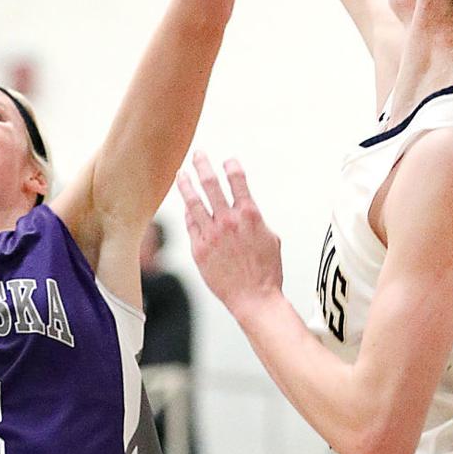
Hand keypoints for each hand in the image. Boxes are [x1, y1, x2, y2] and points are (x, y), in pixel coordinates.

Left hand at [178, 152, 282, 316]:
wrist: (254, 298)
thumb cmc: (266, 271)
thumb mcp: (271, 238)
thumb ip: (254, 220)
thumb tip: (244, 209)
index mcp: (249, 215)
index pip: (237, 180)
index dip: (231, 166)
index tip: (227, 160)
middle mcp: (228, 221)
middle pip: (210, 183)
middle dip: (203, 165)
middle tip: (198, 154)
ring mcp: (211, 234)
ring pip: (193, 201)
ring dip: (186, 184)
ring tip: (181, 173)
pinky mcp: (199, 248)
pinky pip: (190, 224)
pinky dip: (188, 212)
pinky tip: (186, 205)